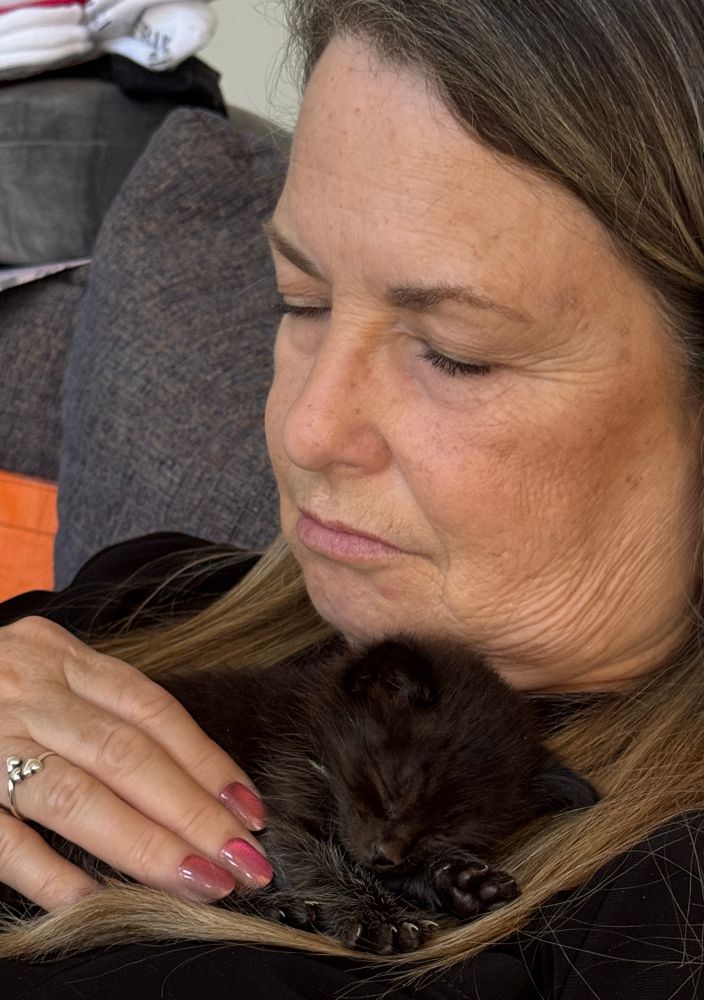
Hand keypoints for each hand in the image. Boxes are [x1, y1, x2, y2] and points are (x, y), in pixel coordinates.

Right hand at [0, 616, 273, 909]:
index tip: (249, 811)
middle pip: (126, 755)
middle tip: (243, 861)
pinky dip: (49, 873)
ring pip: (75, 795)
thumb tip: (192, 780)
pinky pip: (2, 837)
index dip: (206, 762)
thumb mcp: (46, 671)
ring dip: (142, 846)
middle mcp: (26, 689)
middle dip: (193, 814)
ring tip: (196, 882)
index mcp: (60, 655)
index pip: (152, 710)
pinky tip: (94, 902)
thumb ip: (100, 709)